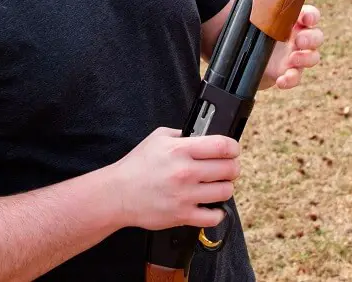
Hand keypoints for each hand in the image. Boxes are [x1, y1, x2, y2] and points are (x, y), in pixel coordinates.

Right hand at [110, 127, 240, 230]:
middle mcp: (185, 172)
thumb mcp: (158, 138)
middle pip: (229, 169)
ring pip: (225, 191)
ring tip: (217, 185)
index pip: (222, 146)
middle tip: (227, 168)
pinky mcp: (183, 215)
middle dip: (232, 167)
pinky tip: (211, 205)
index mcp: (180, 150)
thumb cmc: (137, 166)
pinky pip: (214, 217)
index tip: (233, 150)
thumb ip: (182, 134)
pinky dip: (217, 212)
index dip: (234, 147)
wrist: (117, 194)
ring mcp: (185, 195)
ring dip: (225, 187)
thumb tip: (203, 135)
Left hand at [229, 0, 323, 89]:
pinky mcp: (285, 73)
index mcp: (292, 19)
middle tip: (298, 38)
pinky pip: (296, 78)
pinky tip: (282, 80)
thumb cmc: (251, 25)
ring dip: (306, 59)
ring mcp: (293, 56)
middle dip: (312, 38)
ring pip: (312, 58)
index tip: (305, 17)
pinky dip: (292, 80)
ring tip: (293, 60)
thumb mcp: (246, 4)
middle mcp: (296, 37)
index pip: (310, 15)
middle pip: (317, 37)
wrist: (239, 51)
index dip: (311, 16)